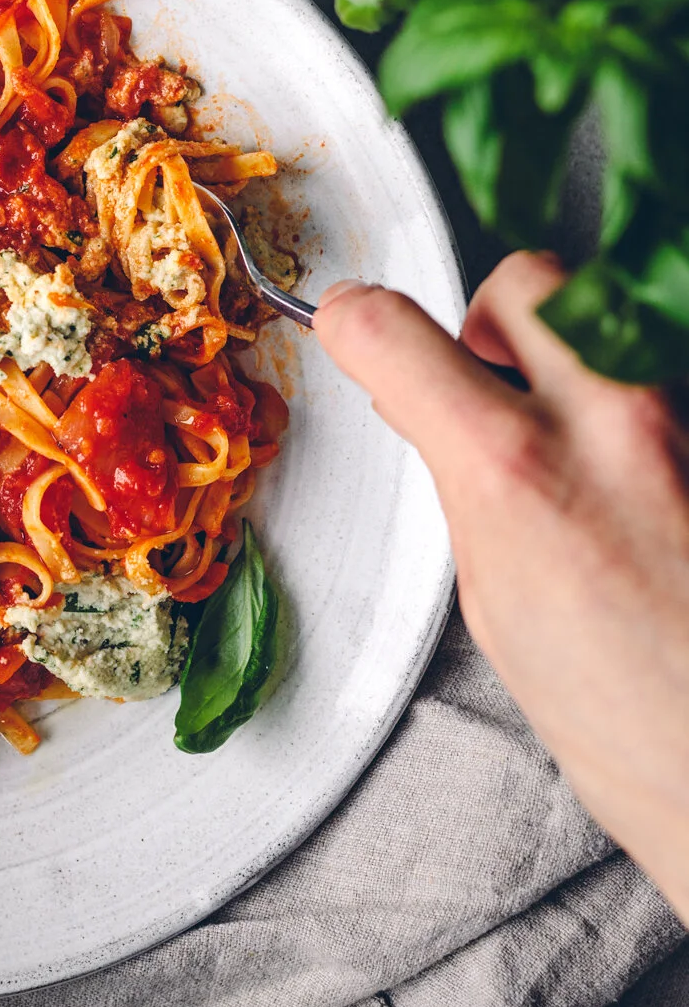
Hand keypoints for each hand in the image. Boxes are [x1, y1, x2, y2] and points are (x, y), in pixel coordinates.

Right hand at [317, 253, 688, 923]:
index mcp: (519, 472)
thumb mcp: (495, 604)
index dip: (356, 322)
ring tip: (569, 448)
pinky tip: (627, 487)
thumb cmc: (633, 727)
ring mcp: (683, 424)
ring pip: (606, 323)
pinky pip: (657, 381)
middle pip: (525, 279)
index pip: (393, 331)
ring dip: (571, 364)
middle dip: (490, 317)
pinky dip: (627, 410)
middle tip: (483, 377)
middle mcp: (612, 424)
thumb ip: (465, 487)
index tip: (350, 324)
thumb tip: (432, 418)